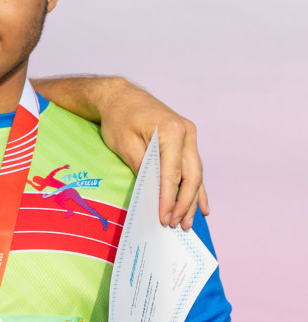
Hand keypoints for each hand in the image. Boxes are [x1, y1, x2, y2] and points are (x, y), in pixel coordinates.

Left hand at [95, 80, 207, 228]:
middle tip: (177, 225)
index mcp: (171, 131)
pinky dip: (197, 189)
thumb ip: (141, 167)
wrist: (122, 97)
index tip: (164, 217)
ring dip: (192, 200)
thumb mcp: (124, 144)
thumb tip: (153, 193)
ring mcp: (190, 137)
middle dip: (184, 204)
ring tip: (188, 223)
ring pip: (196, 174)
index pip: (172, 173)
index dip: (169, 198)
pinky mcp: (187, 141)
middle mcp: (187, 133)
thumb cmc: (119, 119)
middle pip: (191, 176)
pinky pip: (194, 168)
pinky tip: (202, 207)